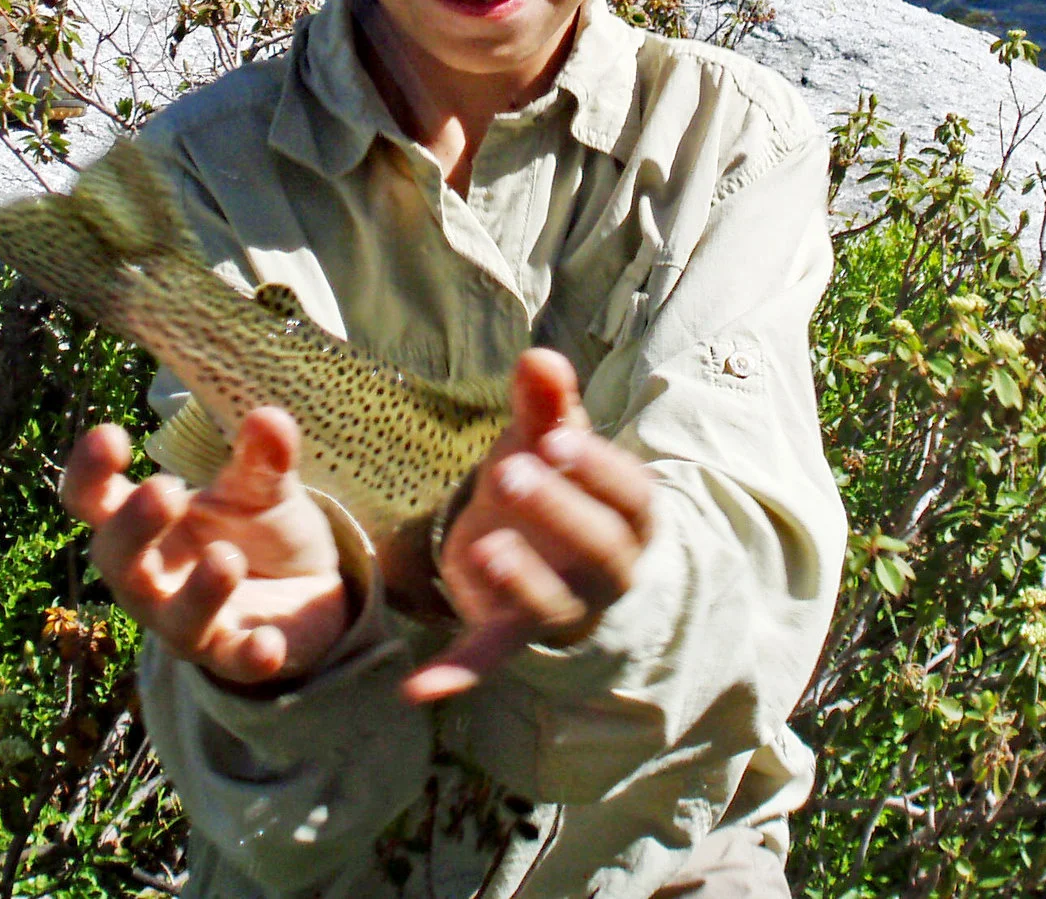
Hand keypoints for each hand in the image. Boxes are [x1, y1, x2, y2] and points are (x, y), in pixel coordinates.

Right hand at [60, 409, 351, 687]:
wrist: (307, 592)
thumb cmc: (257, 529)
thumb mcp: (261, 486)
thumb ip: (262, 457)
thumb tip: (268, 416)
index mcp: (142, 521)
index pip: (92, 499)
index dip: (90, 471)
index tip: (111, 435)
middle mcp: (151, 576)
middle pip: (117, 559)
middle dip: (134, 527)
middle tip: (165, 490)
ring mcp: (188, 621)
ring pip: (172, 618)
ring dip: (196, 592)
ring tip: (226, 556)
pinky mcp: (233, 654)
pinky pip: (234, 661)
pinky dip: (249, 655)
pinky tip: (269, 644)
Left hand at [397, 349, 657, 704]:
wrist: (539, 545)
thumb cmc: (552, 479)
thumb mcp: (548, 439)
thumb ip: (546, 403)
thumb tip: (539, 356)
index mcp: (627, 515)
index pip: (629, 495)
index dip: (598, 469)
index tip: (558, 438)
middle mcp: (605, 570)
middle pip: (597, 549)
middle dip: (558, 511)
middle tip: (511, 472)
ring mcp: (561, 607)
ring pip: (550, 605)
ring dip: (520, 580)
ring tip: (485, 548)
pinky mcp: (512, 634)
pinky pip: (490, 658)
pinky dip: (457, 674)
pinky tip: (416, 688)